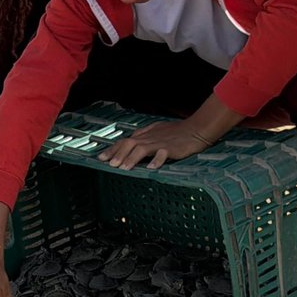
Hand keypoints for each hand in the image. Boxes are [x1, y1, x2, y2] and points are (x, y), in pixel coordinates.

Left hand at [99, 120, 215, 169]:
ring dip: (131, 158)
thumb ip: (143, 136)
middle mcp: (149, 138)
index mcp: (145, 135)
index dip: (112, 149)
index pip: (124, 141)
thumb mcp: (156, 130)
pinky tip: (152, 168)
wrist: (196, 128)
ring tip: (124, 168)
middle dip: (118, 154)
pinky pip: (163, 154)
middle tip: (110, 164)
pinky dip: (157, 160)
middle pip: (129, 144)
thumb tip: (130, 141)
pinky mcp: (171, 148)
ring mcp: (160, 143)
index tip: (101, 158)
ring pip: (142, 149)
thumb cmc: (176, 131)